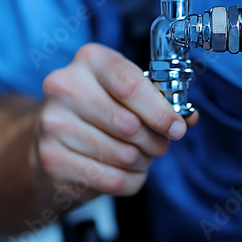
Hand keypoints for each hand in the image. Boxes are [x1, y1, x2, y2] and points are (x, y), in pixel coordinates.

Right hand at [37, 43, 197, 198]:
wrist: (54, 138)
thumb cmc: (102, 111)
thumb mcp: (130, 94)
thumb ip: (161, 103)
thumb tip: (189, 118)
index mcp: (91, 61)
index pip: (131, 86)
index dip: (161, 113)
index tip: (177, 129)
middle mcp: (65, 87)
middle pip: (130, 125)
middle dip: (155, 142)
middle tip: (157, 145)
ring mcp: (54, 124)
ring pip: (124, 155)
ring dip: (142, 162)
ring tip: (136, 156)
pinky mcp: (52, 159)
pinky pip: (112, 180)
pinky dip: (129, 180)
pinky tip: (123, 171)